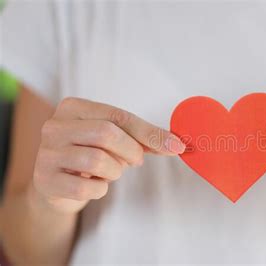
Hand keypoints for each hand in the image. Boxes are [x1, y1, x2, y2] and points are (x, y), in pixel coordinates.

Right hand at [33, 97, 185, 213]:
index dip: (150, 133)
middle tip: (135, 161)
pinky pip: (86, 187)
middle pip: (107, 134)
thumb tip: (177, 144)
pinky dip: (100, 189)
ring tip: (110, 171)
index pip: (119, 116)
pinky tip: (94, 184)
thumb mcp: (116, 140)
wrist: (57, 184)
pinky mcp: (44, 180)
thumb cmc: (91, 154)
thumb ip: (144, 138)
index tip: (176, 146)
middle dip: (131, 151)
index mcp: (73, 107)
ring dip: (115, 171)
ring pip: (97, 160)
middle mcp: (54, 126)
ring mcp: (46, 153)